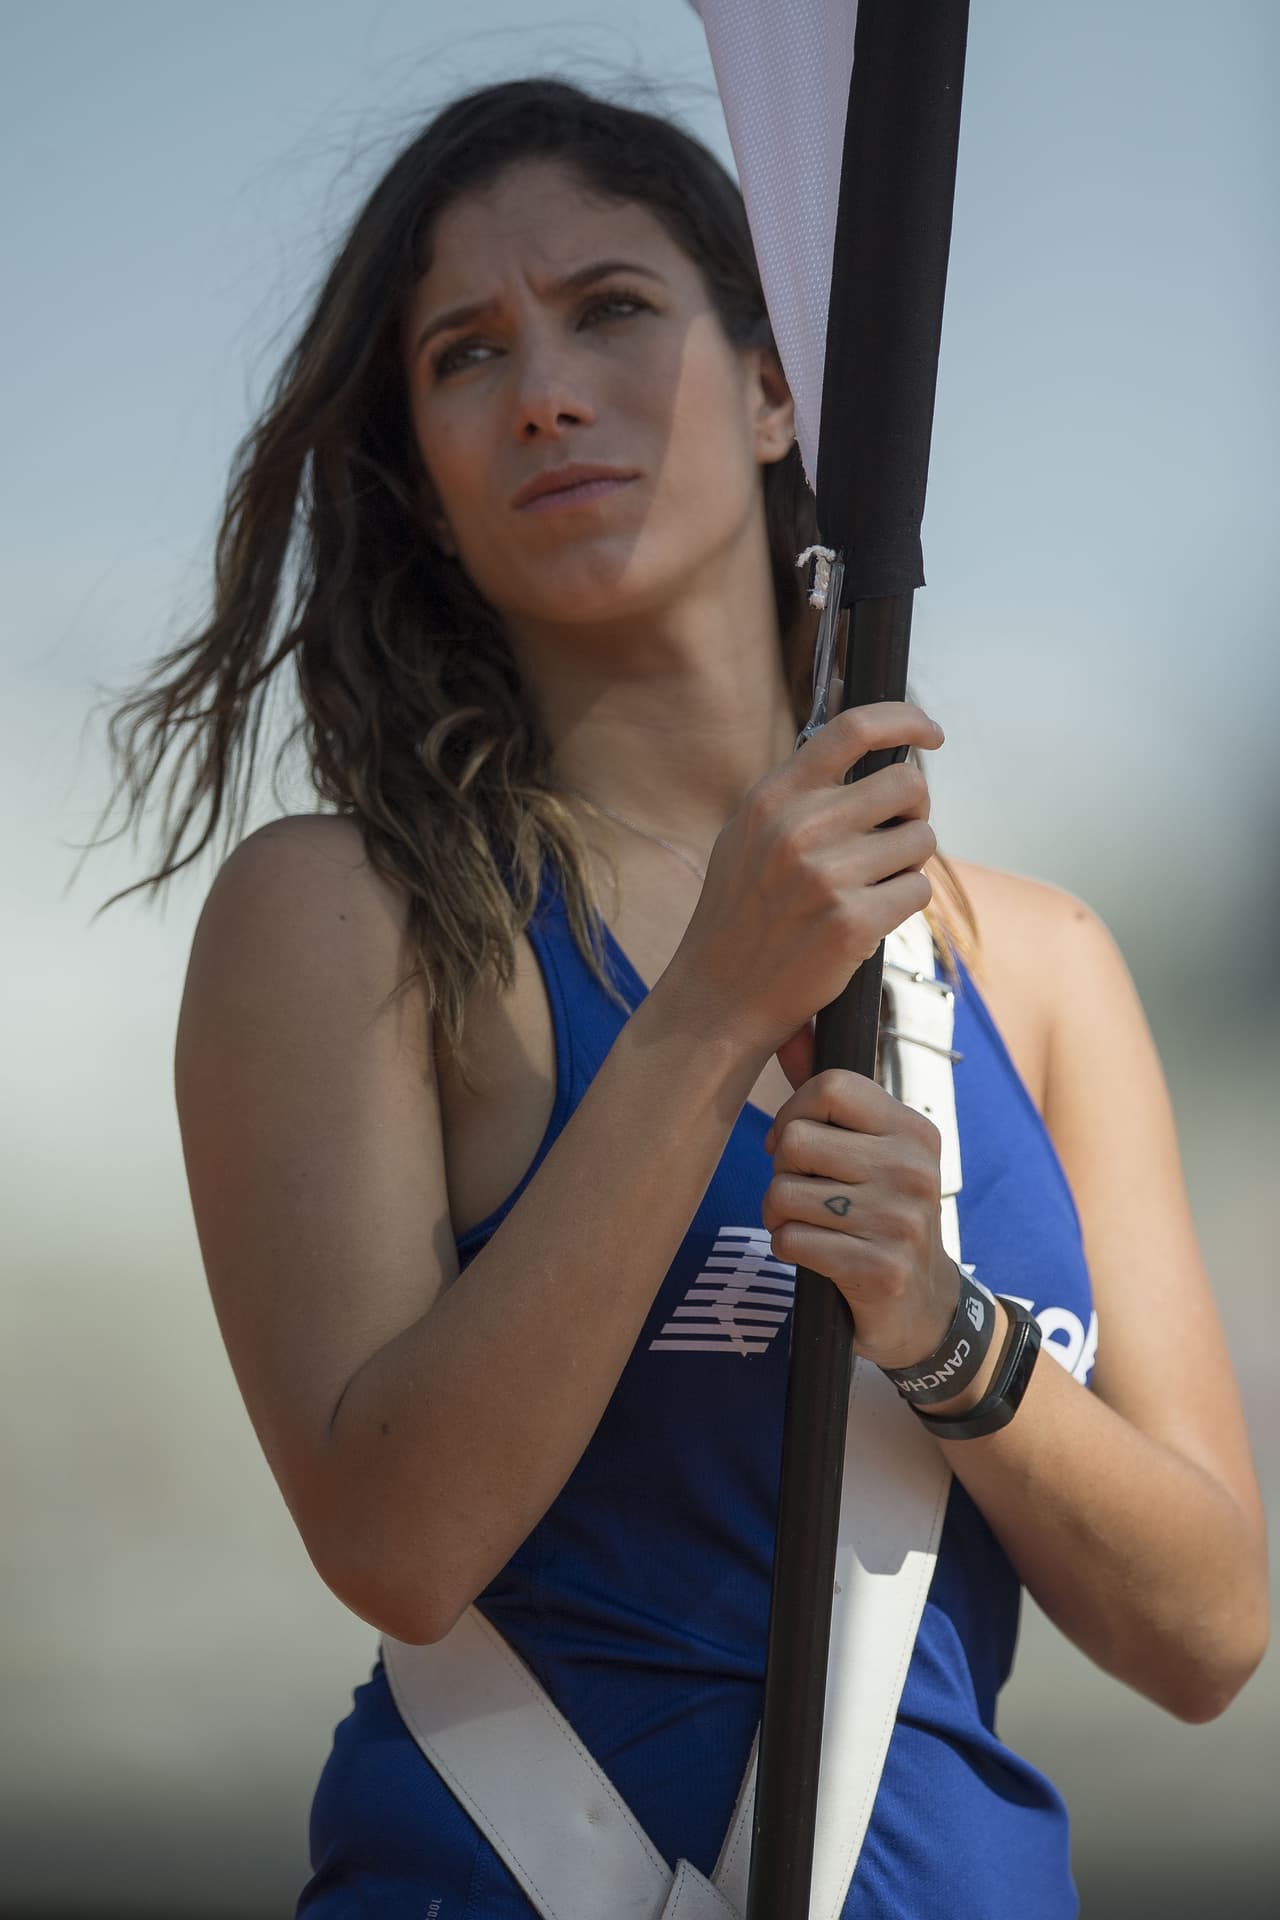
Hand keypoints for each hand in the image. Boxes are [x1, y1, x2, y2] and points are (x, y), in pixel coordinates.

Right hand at [666, 702, 943, 1064]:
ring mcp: (826, 875)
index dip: (904, 719)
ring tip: (870, 886)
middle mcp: (798, 827)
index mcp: (772, 797)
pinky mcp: (852, 922)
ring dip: (908, 863)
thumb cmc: (739, 917)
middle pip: (906, 784)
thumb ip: (796, 792)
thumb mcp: (747, 835)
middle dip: (913, 811)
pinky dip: (904, 904)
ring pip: (921, 840)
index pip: (853, 728)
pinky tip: (868, 919)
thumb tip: (864, 747)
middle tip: (894, 837)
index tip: (929, 732)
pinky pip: (917, 891)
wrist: (717, 996)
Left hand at [761, 1067, 959, 1367]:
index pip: (832, 1086)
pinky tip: (817, 1257)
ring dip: (780, 1216)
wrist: (923, 1304)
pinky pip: (790, 1241)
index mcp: (914, 1130)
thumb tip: (791, 1029)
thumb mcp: (873, 1151)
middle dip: (782, 1173)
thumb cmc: (882, 1215)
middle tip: (804, 1195)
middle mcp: (913, 1170)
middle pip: (796, 1142)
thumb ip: (831, 1097)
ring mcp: (900, 1221)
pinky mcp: (880, 1269)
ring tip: (810, 1226)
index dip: (793, 1112)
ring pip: (784, 1194)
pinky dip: (788, 1250)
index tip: (793, 1145)